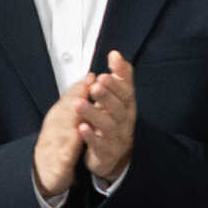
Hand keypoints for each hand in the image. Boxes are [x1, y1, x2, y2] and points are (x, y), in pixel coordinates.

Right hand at [31, 77, 89, 202]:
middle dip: (76, 100)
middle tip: (88, 90)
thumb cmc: (57, 143)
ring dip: (71, 120)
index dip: (80, 88)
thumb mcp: (66, 119)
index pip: (68, 99)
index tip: (92, 77)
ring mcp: (53, 145)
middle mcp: (53, 128)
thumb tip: (89, 78)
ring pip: (61, 129)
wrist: (45, 172)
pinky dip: (69, 146)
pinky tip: (77, 139)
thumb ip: (77, 99)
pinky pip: (63, 153)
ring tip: (83, 110)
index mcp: (58, 117)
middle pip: (64, 111)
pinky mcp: (56, 163)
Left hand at [84, 52, 140, 183]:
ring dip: (94, 113)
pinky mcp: (106, 153)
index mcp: (127, 106)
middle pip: (118, 108)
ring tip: (80, 104)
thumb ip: (119, 76)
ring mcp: (116, 138)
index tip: (104, 74)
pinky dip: (90, 136)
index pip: (126, 93)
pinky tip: (81, 127)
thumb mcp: (118, 98)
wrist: (113, 154)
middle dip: (107, 96)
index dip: (117, 84)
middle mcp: (124, 122)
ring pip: (108, 126)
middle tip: (95, 86)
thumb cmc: (113, 120)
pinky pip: (99, 145)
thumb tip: (115, 53)